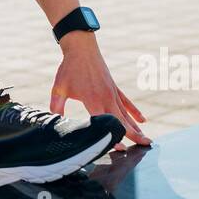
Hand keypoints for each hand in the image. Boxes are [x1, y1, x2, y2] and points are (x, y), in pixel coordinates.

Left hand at [51, 33, 150, 148]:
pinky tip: (142, 120)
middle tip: (146, 146)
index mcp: (92, 100)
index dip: (113, 138)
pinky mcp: (114, 87)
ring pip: (126, 113)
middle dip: (134, 135)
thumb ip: (56, 107)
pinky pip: (127, 102)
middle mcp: (106, 98)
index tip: (122, 150)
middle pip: (122, 120)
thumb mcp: (59, 89)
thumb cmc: (69, 68)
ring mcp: (112, 92)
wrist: (81, 48)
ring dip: (136, 127)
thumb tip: (52, 122)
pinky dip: (135, 112)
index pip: (105, 123)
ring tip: (146, 139)